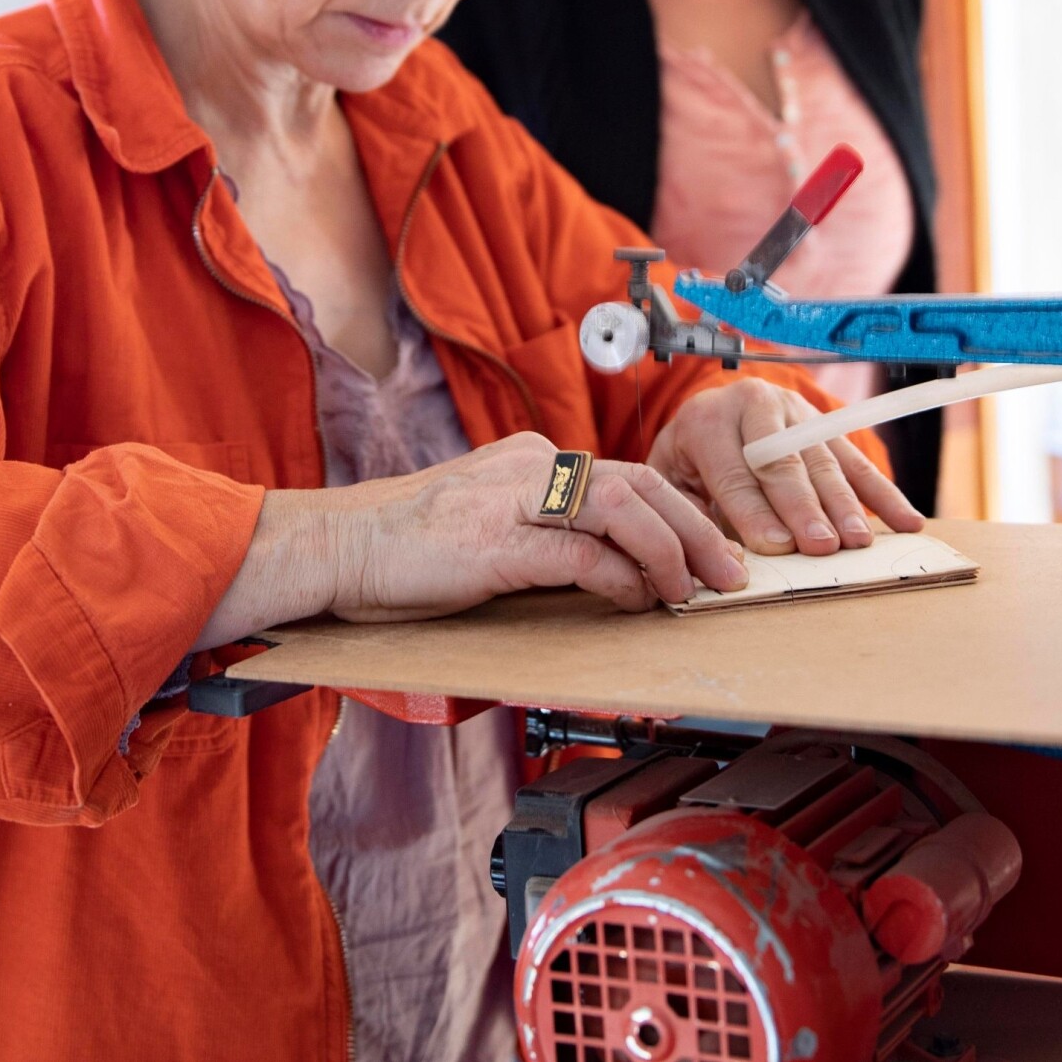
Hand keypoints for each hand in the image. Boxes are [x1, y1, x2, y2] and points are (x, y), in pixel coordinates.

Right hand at [194, 434, 749, 645]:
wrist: (331, 548)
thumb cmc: (401, 550)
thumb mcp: (486, 528)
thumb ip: (543, 536)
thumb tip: (607, 574)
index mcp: (530, 460)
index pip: (628, 476)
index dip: (681, 513)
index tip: (711, 551)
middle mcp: (529, 466)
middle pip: (643, 484)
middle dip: (698, 530)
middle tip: (730, 574)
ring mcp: (512, 499)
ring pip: (624, 508)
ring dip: (671, 553)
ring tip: (694, 592)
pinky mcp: (494, 541)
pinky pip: (580, 552)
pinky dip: (620, 577)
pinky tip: (636, 601)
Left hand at [645, 379, 924, 555]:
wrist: (708, 415)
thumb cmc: (688, 463)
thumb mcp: (671, 482)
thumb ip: (692, 515)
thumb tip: (724, 560)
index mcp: (706, 421)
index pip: (733, 471)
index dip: (755, 511)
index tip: (777, 547)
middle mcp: (753, 405)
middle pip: (782, 461)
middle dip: (805, 507)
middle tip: (821, 545)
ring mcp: (794, 412)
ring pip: (823, 459)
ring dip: (845, 504)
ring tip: (858, 541)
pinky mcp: (825, 424)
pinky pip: (858, 460)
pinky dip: (884, 494)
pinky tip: (905, 521)